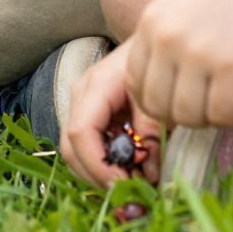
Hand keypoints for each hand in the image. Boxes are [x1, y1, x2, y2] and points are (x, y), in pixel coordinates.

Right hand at [62, 43, 161, 185]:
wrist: (156, 38)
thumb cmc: (160, 62)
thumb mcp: (161, 95)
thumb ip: (153, 131)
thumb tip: (149, 172)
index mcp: (96, 87)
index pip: (81, 132)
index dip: (98, 165)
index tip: (123, 185)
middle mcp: (81, 97)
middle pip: (71, 148)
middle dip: (97, 176)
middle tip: (130, 192)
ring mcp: (82, 106)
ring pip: (75, 153)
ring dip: (100, 174)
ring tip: (133, 182)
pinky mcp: (90, 116)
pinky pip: (87, 148)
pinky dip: (104, 165)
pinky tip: (130, 170)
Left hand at [125, 0, 232, 130]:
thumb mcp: (181, 5)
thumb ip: (165, 40)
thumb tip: (157, 93)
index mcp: (150, 22)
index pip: (134, 83)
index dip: (155, 103)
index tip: (179, 104)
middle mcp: (166, 37)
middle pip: (156, 107)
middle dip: (181, 118)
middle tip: (205, 110)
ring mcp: (196, 52)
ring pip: (187, 116)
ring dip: (208, 121)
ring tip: (225, 106)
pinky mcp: (231, 65)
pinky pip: (221, 115)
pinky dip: (231, 118)